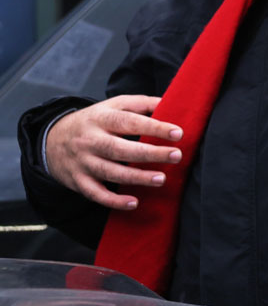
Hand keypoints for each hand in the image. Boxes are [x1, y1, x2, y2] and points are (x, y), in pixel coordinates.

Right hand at [44, 95, 181, 210]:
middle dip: (150, 153)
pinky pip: (96, 194)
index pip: (130, 121)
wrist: (51, 139)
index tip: (178, 133)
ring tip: (161, 179)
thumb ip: (142, 104)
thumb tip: (170, 103)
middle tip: (176, 156)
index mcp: (102, 119)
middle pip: (121, 149)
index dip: (154, 127)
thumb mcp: (113, 105)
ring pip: (110, 172)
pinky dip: (114, 201)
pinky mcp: (78, 181)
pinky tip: (133, 202)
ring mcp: (83, 162)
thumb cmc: (94, 121)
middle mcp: (91, 140)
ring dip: (137, 178)